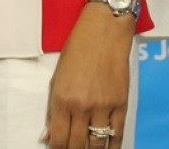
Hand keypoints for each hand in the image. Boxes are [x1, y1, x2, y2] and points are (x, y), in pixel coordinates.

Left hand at [44, 6, 132, 148]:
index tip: (57, 148)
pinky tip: (108, 148)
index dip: (57, 148)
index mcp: (61, 98)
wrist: (104, 32)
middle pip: (76, 145)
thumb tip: (48, 136)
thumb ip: (53, 109)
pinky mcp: (120, 104)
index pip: (58, 138)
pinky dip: (112, 145)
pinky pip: (117, 134)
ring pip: (97, 144)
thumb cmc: (77, 49)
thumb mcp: (57, 77)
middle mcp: (81, 106)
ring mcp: (102, 107)